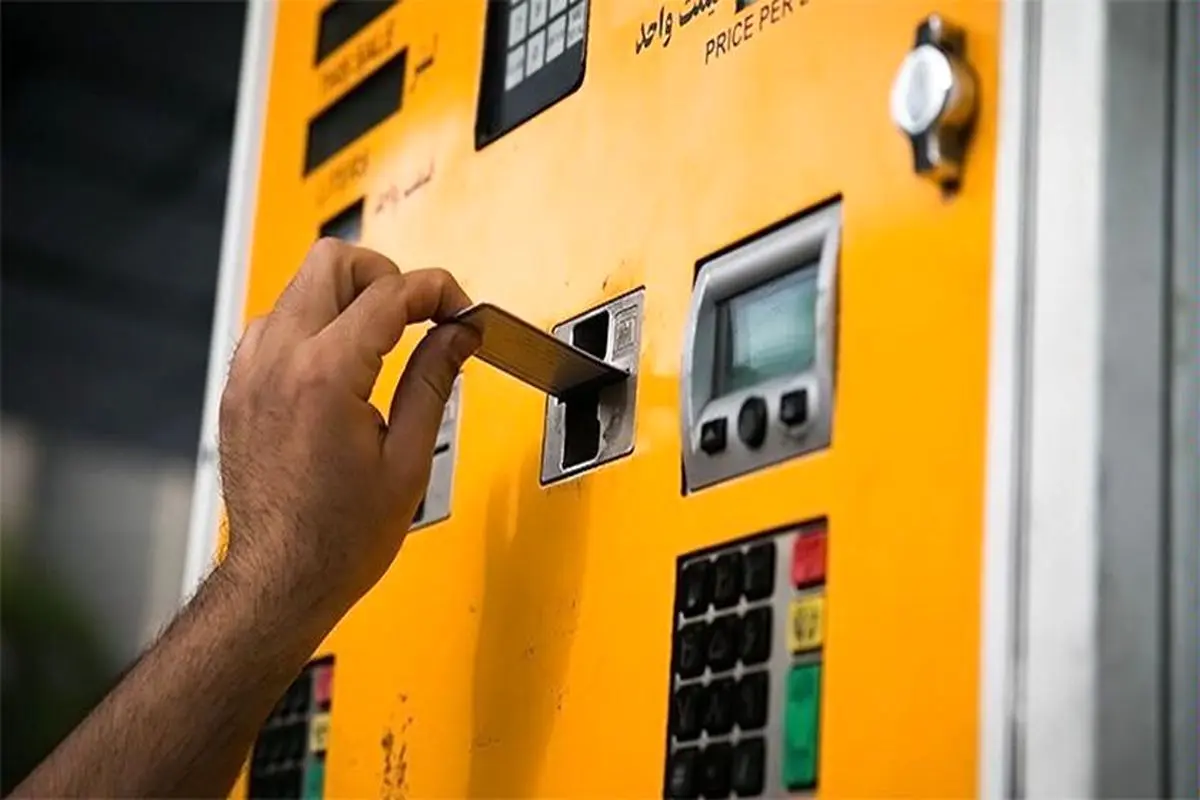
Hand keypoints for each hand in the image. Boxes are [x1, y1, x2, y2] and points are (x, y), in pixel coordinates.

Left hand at [217, 239, 478, 620]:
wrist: (281, 577)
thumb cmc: (339, 537)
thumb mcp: (409, 459)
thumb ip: (434, 381)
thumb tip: (457, 334)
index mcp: (326, 376)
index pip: (390, 293)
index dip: (437, 292)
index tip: (459, 310)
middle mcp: (278, 362)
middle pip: (332, 261)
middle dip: (386, 275)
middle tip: (416, 313)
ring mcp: (250, 373)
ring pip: (298, 285)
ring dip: (345, 297)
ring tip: (381, 339)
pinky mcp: (237, 389)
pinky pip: (273, 324)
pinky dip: (311, 324)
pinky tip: (338, 361)